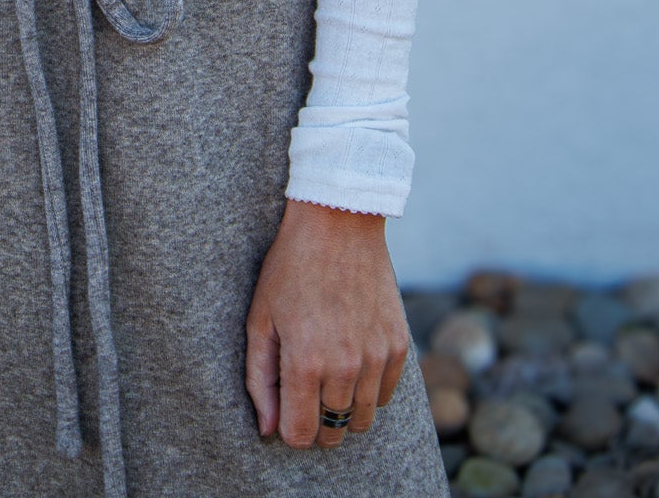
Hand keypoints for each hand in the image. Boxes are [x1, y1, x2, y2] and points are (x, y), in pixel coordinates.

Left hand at [245, 200, 409, 448]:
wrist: (338, 223)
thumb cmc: (291, 268)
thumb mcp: (260, 319)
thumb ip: (260, 380)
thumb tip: (268, 430)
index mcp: (305, 362)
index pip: (300, 435)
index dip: (289, 429)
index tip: (286, 408)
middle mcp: (345, 367)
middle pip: (332, 433)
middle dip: (316, 423)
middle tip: (305, 392)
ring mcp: (376, 357)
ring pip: (361, 420)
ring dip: (342, 409)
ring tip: (327, 375)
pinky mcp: (398, 345)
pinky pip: (385, 395)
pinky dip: (368, 389)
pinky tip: (352, 360)